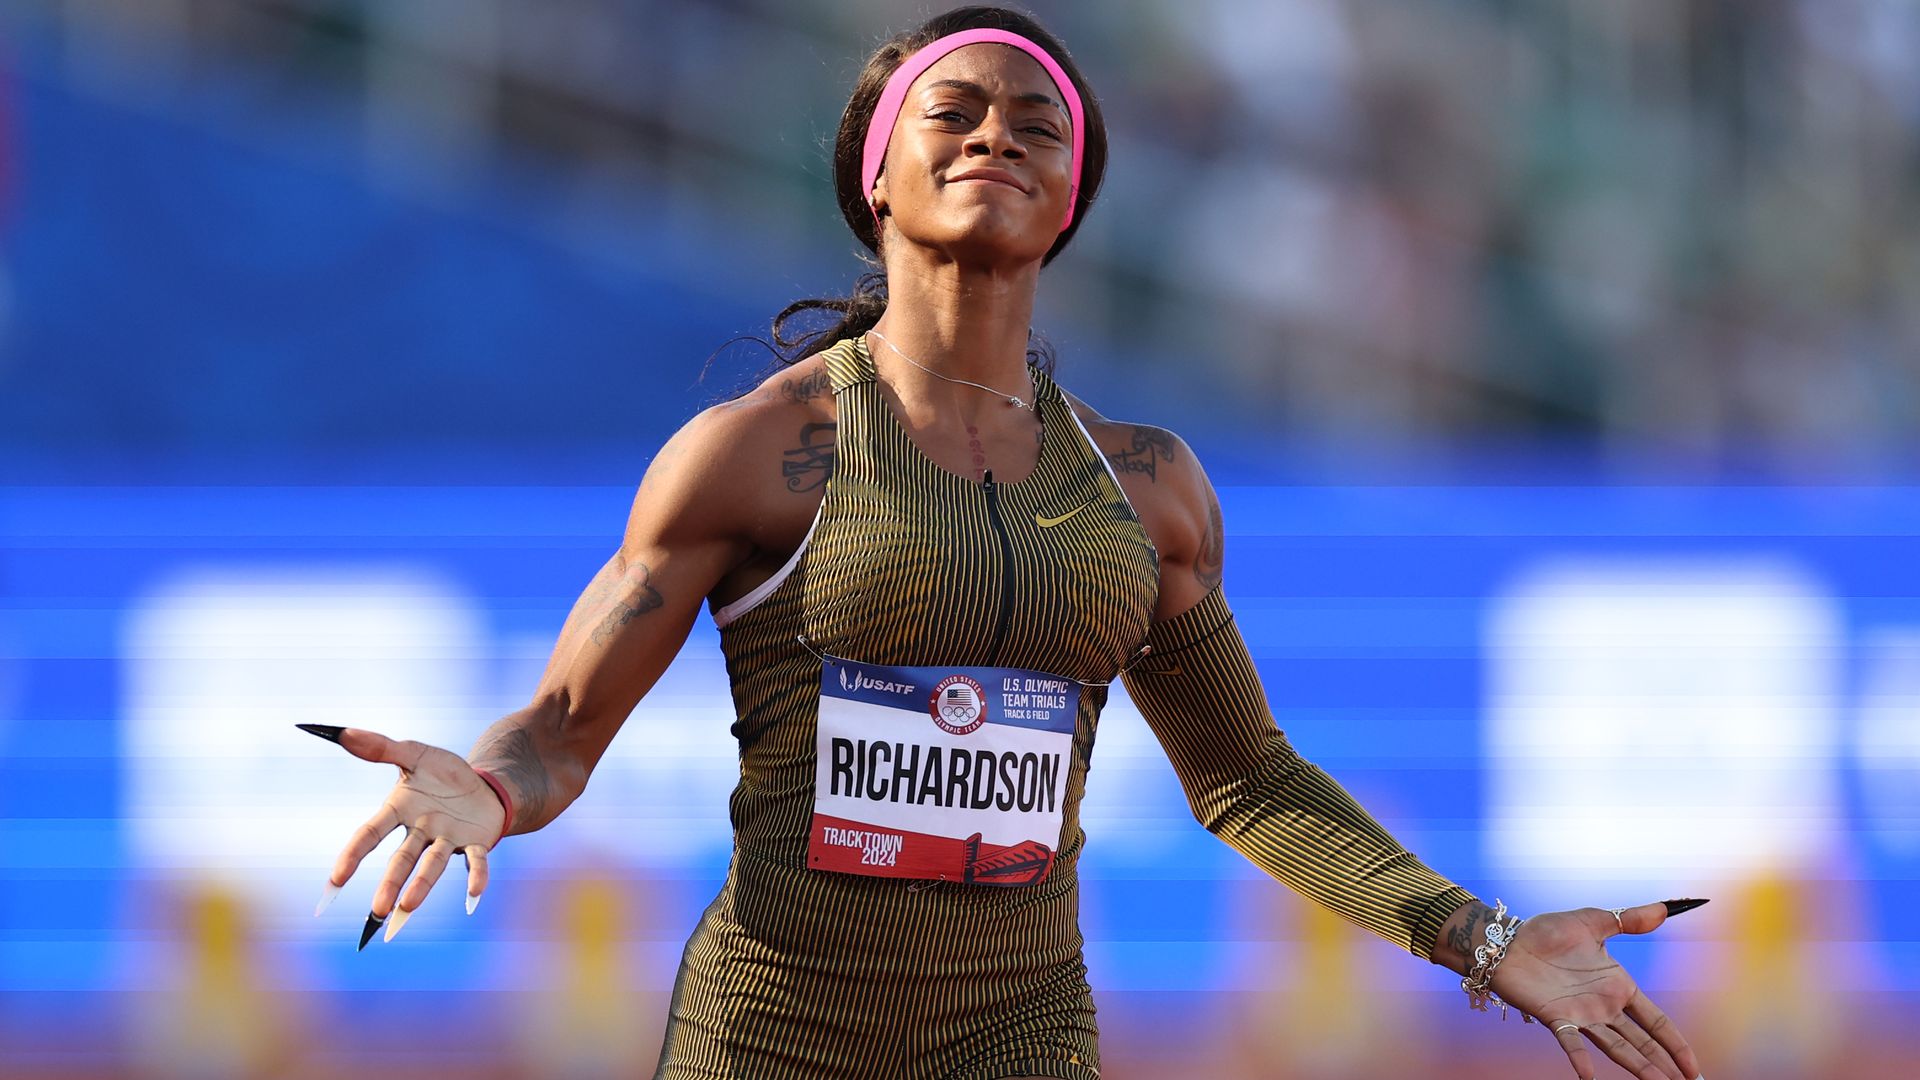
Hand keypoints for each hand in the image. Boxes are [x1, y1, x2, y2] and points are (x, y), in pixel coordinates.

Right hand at [299, 724, 507, 946]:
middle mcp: (421, 831)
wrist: (483, 784)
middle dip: (390, 883)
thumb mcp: (414, 754)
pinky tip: (475, 894)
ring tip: (408, 907)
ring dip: (422, 885)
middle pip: (401, 858)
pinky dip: (476, 876)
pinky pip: (476, 861)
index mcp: (400, 811)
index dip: (353, 856)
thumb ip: (381, 748)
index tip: (336, 881)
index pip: (370, 834)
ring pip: (433, 864)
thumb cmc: (443, 773)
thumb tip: (344, 732)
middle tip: (379, 910)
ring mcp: (448, 840)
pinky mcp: (476, 843)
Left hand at [1487, 901, 1703, 1079]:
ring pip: (1617, 1047)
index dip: (1676, 1044)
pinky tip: (1588, 1076)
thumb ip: (1628, 920)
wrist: (1506, 939)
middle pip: (1642, 1042)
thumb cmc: (1547, 931)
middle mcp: (1604, 1007)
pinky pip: (1570, 1042)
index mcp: (1618, 987)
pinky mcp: (1555, 1018)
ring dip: (1638, 1067)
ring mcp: (1581, 1016)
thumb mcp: (1593, 921)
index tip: (1694, 1069)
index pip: (1656, 1021)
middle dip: (1664, 1064)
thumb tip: (1663, 908)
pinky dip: (1579, 1059)